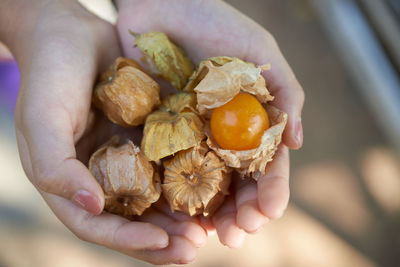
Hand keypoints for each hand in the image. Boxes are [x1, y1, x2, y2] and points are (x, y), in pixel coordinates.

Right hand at [4, 0, 204, 263]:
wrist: (70, 34)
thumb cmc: (50, 75)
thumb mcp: (42, 119)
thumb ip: (56, 167)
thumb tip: (94, 207)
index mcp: (71, 182)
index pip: (97, 225)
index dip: (127, 241)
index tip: (161, 243)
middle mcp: (100, 177)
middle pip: (131, 221)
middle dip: (161, 240)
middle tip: (192, 249)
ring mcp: (126, 159)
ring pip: (154, 200)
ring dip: (179, 219)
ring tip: (206, 232)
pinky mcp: (147, 139)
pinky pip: (168, 166)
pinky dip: (188, 183)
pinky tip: (210, 193)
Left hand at [116, 0, 303, 247]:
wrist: (161, 4)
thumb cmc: (214, 21)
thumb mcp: (259, 51)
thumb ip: (285, 92)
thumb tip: (298, 142)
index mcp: (248, 119)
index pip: (264, 163)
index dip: (270, 189)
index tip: (270, 211)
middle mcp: (220, 134)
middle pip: (235, 183)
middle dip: (241, 211)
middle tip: (239, 234)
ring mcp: (189, 135)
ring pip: (204, 184)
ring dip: (212, 213)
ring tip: (217, 235)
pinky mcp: (158, 132)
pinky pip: (168, 168)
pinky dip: (176, 194)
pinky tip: (181, 214)